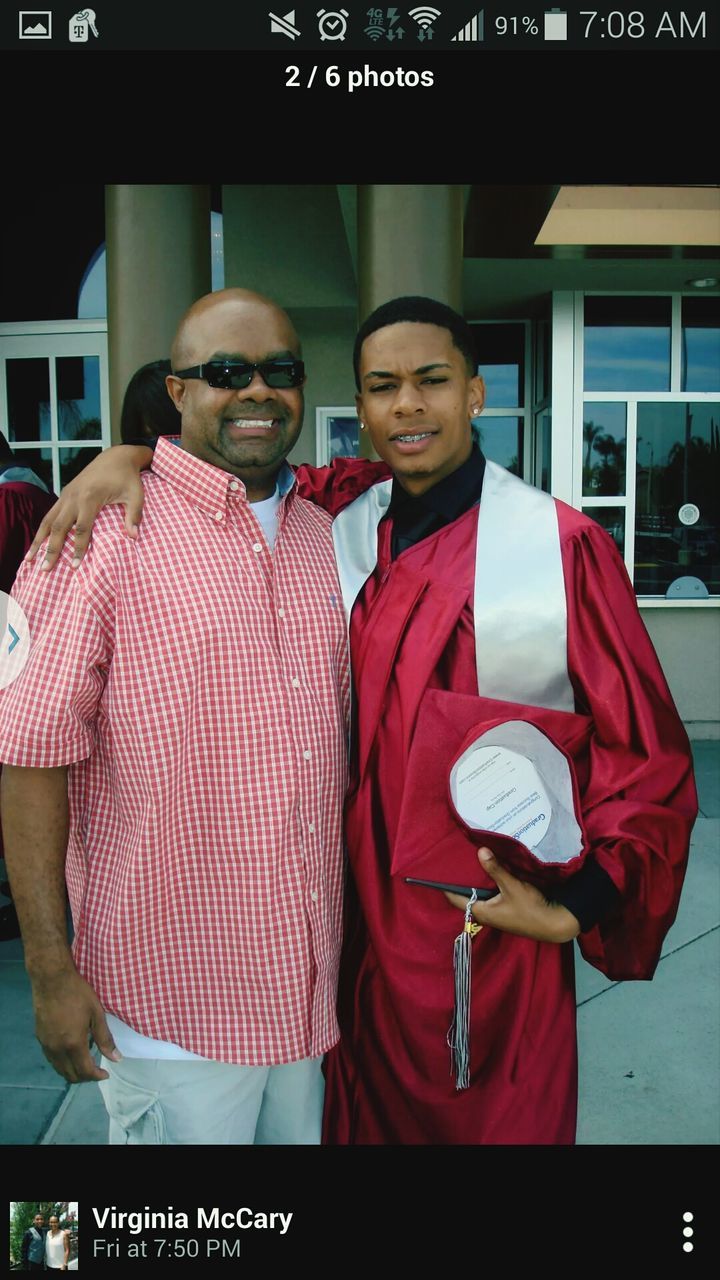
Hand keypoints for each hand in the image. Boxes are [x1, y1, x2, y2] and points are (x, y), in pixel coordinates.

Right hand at [25, 444, 150, 571]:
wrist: (116, 456)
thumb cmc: (127, 477)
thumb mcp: (136, 495)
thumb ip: (134, 515)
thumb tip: (134, 536)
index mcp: (90, 497)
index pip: (81, 529)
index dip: (77, 548)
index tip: (75, 566)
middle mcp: (73, 497)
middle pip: (58, 527)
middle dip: (51, 549)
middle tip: (46, 569)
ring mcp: (66, 495)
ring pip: (48, 520)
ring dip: (39, 540)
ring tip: (31, 559)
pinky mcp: (65, 495)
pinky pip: (50, 514)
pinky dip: (43, 529)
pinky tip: (38, 543)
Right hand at [31, 968, 121, 1082]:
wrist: (52, 980)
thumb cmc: (77, 993)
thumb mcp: (96, 1014)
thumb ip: (105, 1038)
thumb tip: (116, 1059)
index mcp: (73, 1044)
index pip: (85, 1071)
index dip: (96, 1076)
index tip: (105, 1073)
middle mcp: (57, 1049)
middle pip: (70, 1075)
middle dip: (85, 1077)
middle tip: (97, 1069)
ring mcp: (46, 1045)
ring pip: (59, 1069)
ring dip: (73, 1071)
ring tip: (85, 1062)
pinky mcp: (40, 1038)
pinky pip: (52, 1059)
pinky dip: (63, 1063)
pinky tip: (71, 1053)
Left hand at [444, 847, 580, 943]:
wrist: (553, 923)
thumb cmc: (530, 908)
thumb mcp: (512, 886)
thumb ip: (495, 869)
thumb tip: (480, 850)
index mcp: (481, 911)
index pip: (456, 899)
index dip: (445, 886)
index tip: (437, 872)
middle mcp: (485, 914)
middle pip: (467, 896)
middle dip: (461, 880)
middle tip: (454, 860)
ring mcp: (496, 912)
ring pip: (480, 894)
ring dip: (476, 881)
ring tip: (470, 860)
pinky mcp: (505, 909)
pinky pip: (491, 894)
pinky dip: (488, 883)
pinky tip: (489, 869)